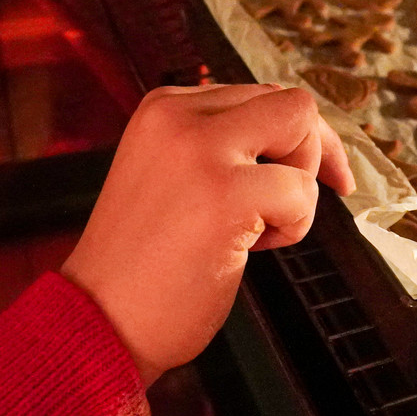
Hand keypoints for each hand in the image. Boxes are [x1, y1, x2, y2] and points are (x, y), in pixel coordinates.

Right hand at [61, 84, 354, 385]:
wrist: (99, 320)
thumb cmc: (145, 264)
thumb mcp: (173, 174)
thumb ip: (222, 145)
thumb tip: (300, 133)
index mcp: (164, 107)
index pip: (260, 95)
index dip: (298, 137)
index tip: (317, 175)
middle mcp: (179, 116)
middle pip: (290, 103)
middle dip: (312, 154)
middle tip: (291, 206)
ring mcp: (200, 150)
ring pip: (301, 127)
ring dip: (299, 191)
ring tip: (253, 231)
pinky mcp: (224, 192)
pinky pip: (301, 191)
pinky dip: (294, 227)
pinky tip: (250, 250)